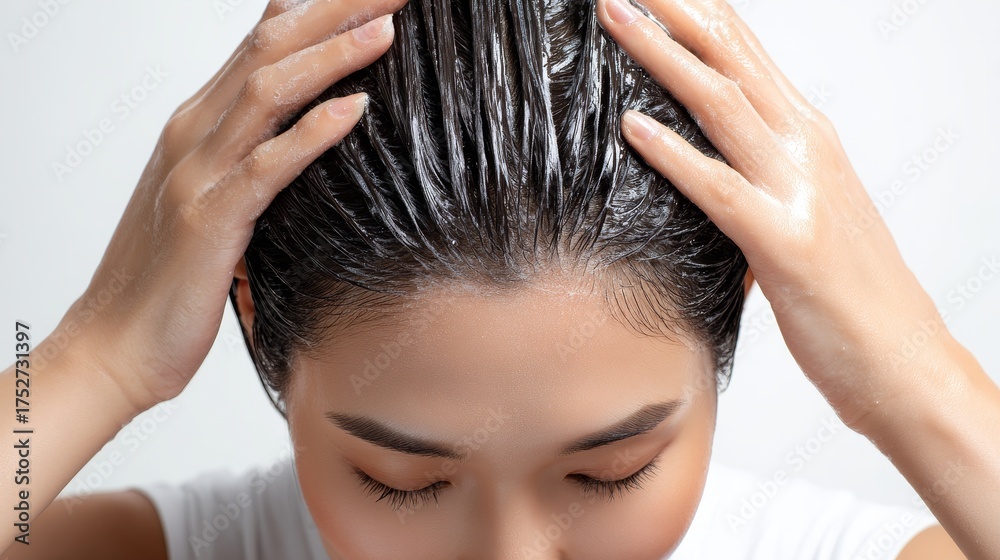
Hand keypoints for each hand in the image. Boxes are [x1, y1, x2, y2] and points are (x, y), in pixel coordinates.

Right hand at [67, 0, 405, 412]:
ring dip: (331, 55)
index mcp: (199, 125)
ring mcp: (197, 174)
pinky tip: (355, 112)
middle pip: (270, 46)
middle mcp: (194, 134)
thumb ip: (254, 161)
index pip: (261, 43)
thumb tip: (310, 141)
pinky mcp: (209, 222)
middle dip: (335, 11)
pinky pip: (266, 166)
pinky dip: (311, 134)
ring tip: (387, 29)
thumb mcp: (217, 200)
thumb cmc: (171, 277)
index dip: (317, 10)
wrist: (114, 345)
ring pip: (267, 91)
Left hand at [596, 0, 946, 427]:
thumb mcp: (804, 217)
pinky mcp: (785, 245)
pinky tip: (631, 126)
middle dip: (677, 13)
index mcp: (809, 139)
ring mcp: (799, 192)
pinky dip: (672, 154)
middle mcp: (807, 149)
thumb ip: (760, 183)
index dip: (703, 14)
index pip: (749, 56)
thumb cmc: (851, 294)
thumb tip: (710, 175)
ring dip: (663, 57)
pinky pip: (718, 188)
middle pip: (733, 61)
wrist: (905, 362)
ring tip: (615, 18)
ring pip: (722, 105)